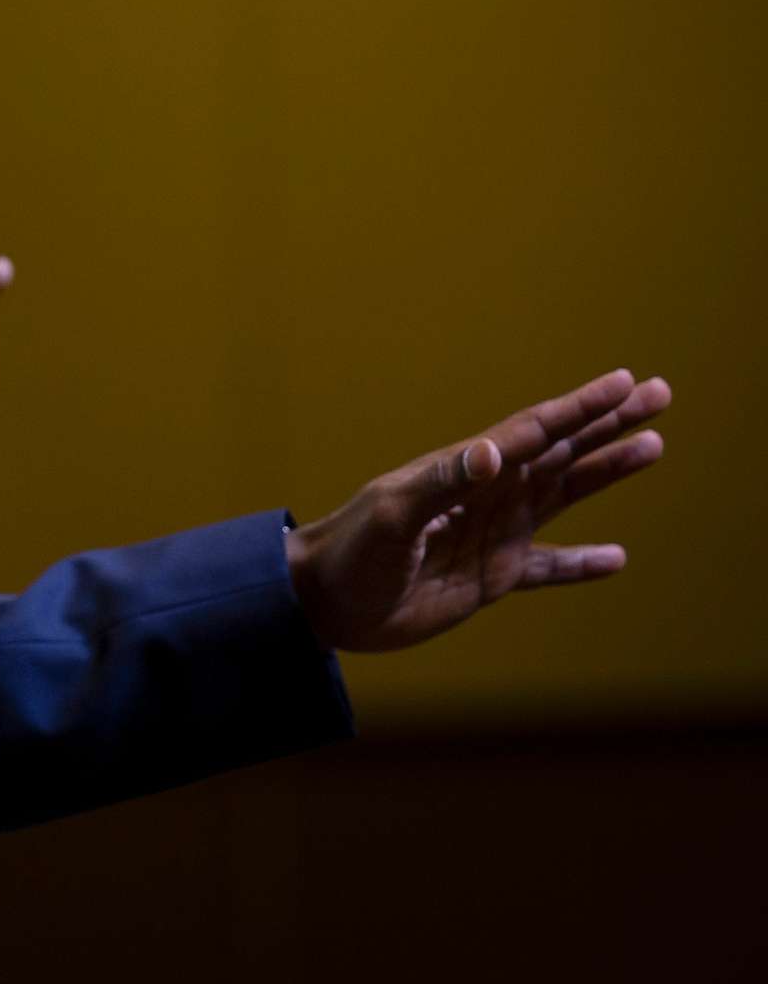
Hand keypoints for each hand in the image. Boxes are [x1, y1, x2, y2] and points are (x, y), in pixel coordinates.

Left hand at [285, 367, 671, 651]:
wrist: (324, 601)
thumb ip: (443, 481)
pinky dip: (581, 563)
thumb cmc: (351, 550)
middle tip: (660, 393)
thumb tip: (495, 453)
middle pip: (562, 450)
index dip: (581, 407)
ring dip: (606, 471)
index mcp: (467, 472)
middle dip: (609, 423)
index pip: (536, 431)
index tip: (624, 382)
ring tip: (652, 446)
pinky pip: (547, 568)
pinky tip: (616, 559)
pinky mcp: (490, 577)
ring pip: (563, 494)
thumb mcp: (394, 513)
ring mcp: (492, 533)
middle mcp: (487, 495)